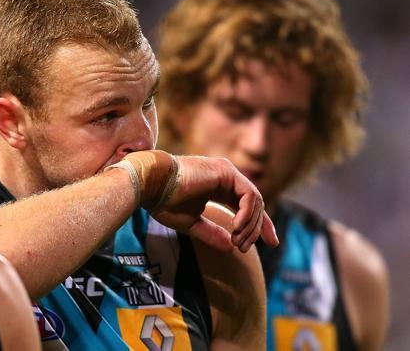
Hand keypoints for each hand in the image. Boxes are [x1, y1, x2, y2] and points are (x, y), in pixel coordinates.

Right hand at [113, 151, 277, 251]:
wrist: (150, 185)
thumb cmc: (163, 202)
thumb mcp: (191, 223)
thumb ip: (212, 233)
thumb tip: (232, 248)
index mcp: (218, 186)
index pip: (248, 205)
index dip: (261, 225)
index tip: (271, 244)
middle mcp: (226, 177)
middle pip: (256, 204)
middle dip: (258, 229)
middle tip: (245, 249)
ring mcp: (227, 172)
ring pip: (255, 200)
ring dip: (250, 225)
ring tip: (238, 241)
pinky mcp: (226, 171)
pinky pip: (249, 195)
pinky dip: (247, 214)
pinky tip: (237, 227)